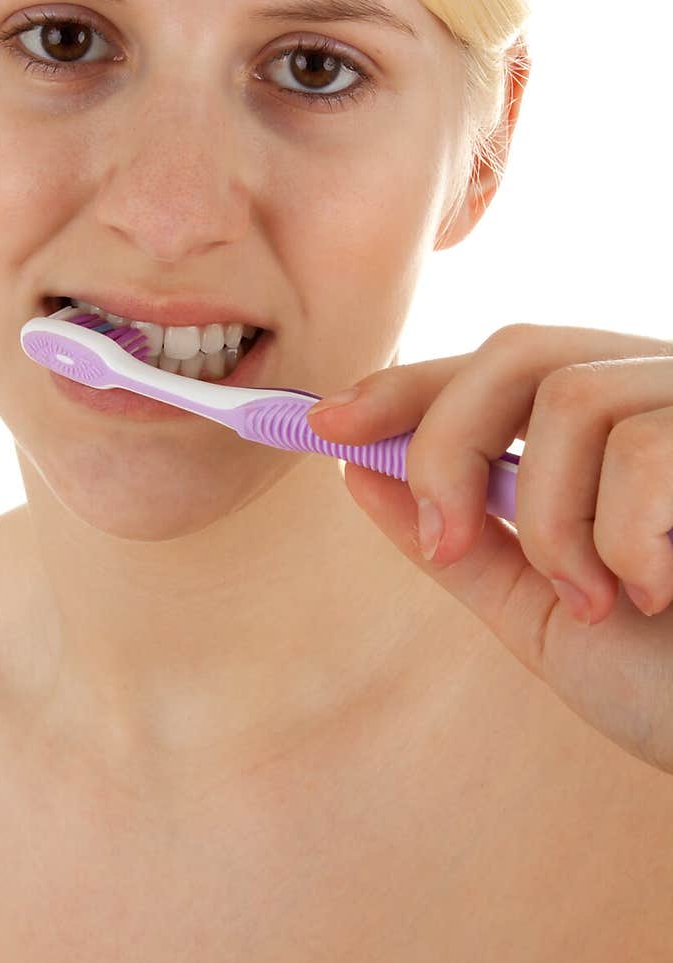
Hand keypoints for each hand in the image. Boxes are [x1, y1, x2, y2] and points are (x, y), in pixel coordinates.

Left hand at [306, 324, 672, 771]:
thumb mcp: (544, 611)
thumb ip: (461, 538)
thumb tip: (356, 468)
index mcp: (616, 428)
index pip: (498, 365)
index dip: (408, 384)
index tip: (324, 424)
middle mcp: (666, 394)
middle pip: (520, 351)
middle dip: (449, 442)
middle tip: (449, 539)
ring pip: (575, 398)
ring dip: (552, 518)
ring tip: (597, 596)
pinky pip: (646, 445)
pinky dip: (622, 535)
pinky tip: (654, 589)